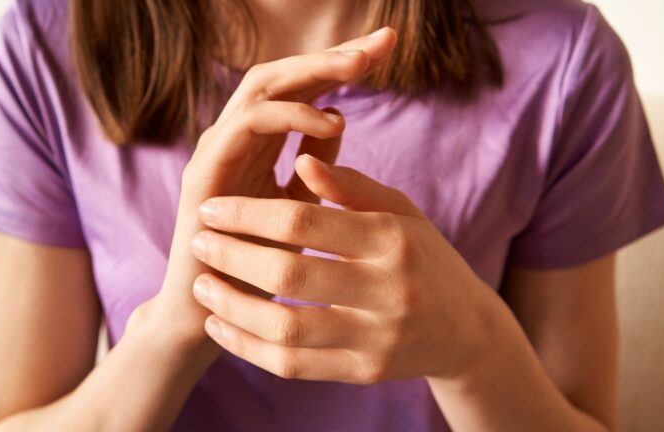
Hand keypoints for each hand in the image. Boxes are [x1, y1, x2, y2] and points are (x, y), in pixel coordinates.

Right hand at [132, 29, 398, 354]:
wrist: (217, 315)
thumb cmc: (260, 265)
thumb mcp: (301, 209)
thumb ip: (315, 167)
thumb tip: (338, 119)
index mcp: (261, 144)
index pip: (302, 89)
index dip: (340, 66)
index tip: (386, 49)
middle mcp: (237, 139)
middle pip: (283, 76)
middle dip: (332, 56)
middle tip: (379, 43)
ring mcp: (219, 151)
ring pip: (261, 88)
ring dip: (312, 74)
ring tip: (358, 69)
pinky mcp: (206, 172)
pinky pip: (246, 126)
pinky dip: (288, 117)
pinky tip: (329, 121)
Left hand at [189, 155, 496, 382]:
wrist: (465, 330)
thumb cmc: (423, 258)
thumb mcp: (399, 213)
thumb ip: (351, 187)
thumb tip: (301, 161)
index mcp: (393, 240)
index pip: (304, 223)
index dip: (247, 214)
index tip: (212, 208)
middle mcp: (389, 291)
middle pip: (289, 275)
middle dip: (231, 256)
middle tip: (197, 242)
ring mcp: (378, 338)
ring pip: (285, 330)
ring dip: (231, 308)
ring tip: (202, 287)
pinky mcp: (364, 372)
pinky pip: (294, 366)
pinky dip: (248, 348)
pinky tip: (222, 326)